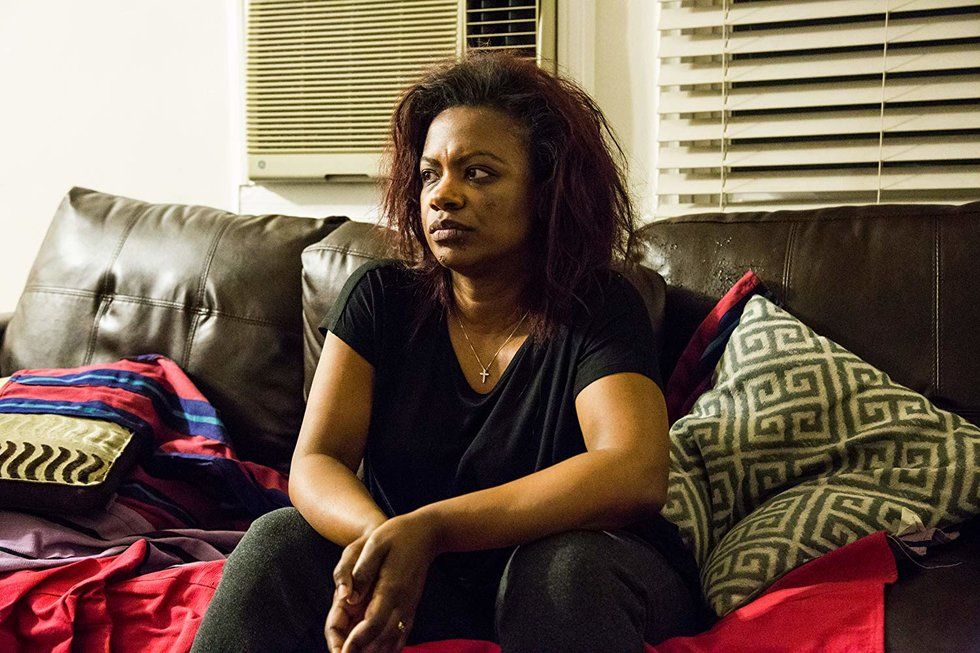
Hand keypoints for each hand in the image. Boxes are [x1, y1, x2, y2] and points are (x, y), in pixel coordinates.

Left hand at [326, 512, 442, 652]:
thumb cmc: (398, 535)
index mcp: (391, 588)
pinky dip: (389, 648)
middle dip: (361, 652)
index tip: (343, 652)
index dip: (357, 640)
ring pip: (392, 642)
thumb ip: (362, 571)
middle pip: (382, 639)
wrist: (427, 533)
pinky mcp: (411, 608)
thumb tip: (349, 598)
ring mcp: (409, 607)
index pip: (373, 622)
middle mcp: (403, 603)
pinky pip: (401, 636)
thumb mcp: (375, 544)